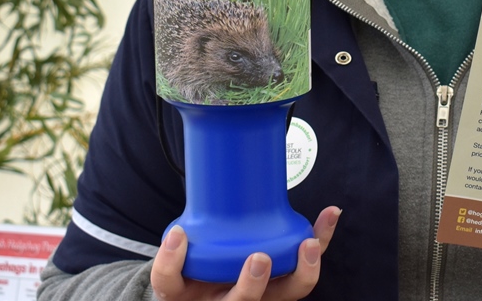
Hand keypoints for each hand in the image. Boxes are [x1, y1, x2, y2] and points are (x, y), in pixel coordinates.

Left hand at [150, 206, 340, 300]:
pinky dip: (171, 258)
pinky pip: (169, 281)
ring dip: (248, 285)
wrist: (176, 283)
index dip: (309, 268)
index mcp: (264, 289)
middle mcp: (243, 298)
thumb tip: (303, 191)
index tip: (311, 242)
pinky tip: (178, 234)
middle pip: (272, 298)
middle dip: (288, 279)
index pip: (296, 285)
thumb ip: (272, 223)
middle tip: (284, 253)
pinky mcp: (174, 295)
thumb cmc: (219, 262)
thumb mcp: (249, 242)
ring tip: (255, 256)